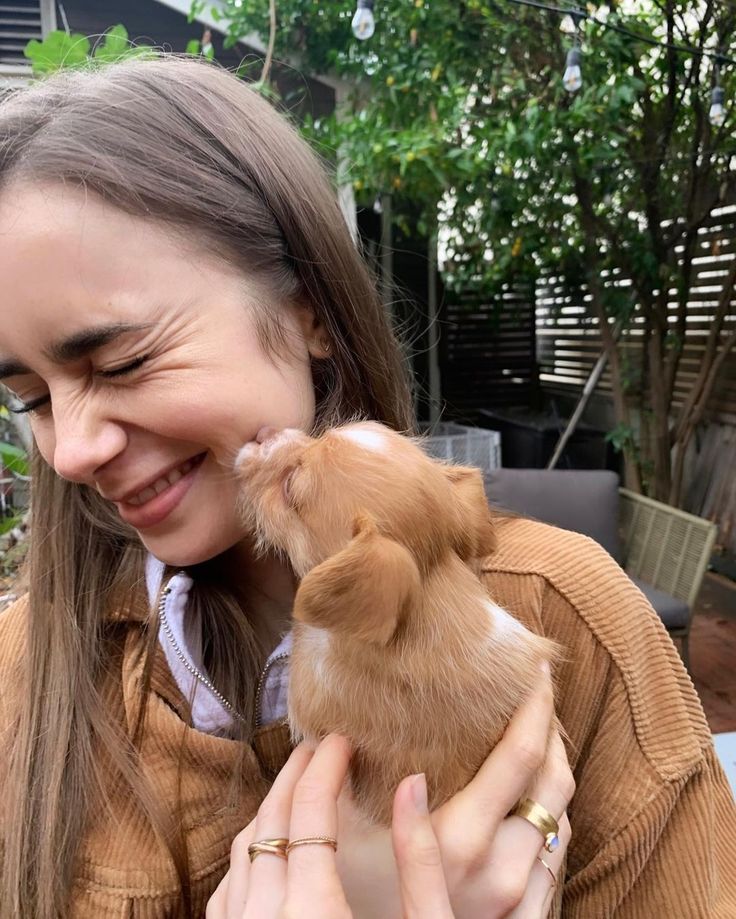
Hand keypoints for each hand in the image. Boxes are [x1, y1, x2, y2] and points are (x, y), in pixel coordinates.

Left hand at [206, 734, 453, 918]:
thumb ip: (423, 863)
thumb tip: (413, 784)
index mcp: (313, 915)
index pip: (309, 811)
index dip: (324, 765)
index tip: (341, 739)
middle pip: (269, 822)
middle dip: (294, 775)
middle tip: (321, 747)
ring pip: (242, 854)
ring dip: (270, 810)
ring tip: (301, 786)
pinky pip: (229, 895)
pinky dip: (249, 856)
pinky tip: (272, 848)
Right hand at [334, 663, 572, 918]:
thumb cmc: (364, 907)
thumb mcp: (345, 850)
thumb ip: (339, 791)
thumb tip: (334, 735)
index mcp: (465, 839)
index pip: (522, 753)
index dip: (535, 703)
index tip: (536, 666)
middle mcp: (507, 866)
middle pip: (553, 778)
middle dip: (550, 728)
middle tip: (533, 694)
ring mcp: (524, 898)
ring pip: (561, 814)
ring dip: (553, 770)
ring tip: (533, 736)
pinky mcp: (529, 916)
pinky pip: (556, 852)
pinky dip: (551, 813)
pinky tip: (530, 799)